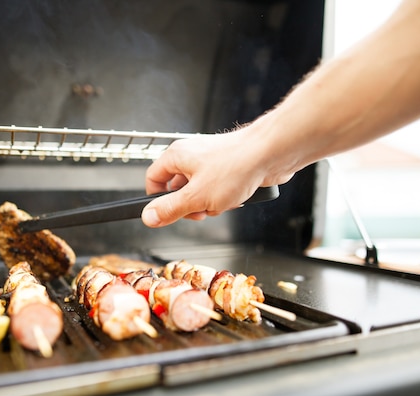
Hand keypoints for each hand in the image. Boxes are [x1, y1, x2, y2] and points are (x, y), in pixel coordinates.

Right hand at [141, 127, 293, 226]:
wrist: (271, 153)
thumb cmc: (236, 166)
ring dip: (209, 203)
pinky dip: (223, 198)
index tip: (166, 214)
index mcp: (176, 156)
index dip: (156, 199)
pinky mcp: (227, 168)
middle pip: (177, 189)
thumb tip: (148, 217)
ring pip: (199, 191)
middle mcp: (191, 156)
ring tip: (222, 201)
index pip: (152, 179)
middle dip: (189, 205)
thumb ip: (170, 209)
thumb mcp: (196, 197)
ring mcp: (210, 161)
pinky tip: (235, 197)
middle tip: (200, 210)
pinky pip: (217, 189)